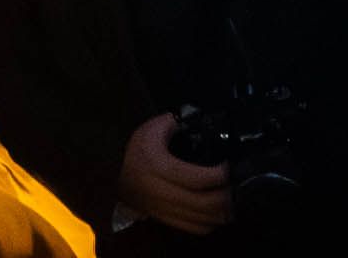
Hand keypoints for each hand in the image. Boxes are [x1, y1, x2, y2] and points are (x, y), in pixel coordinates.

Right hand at [116, 113, 232, 237]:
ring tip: (232, 199)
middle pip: (203, 203)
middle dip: (225, 196)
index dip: (218, 175)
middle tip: (236, 185)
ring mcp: (163, 210)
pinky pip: (193, 228)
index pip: (196, 178)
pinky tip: (217, 212)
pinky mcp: (165, 220)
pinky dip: (210, 223)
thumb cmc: (134, 149)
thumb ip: (175, 123)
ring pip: (201, 219)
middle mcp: (160, 192)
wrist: (111, 173)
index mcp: (158, 167)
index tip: (228, 167)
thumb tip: (199, 119)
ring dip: (221, 212)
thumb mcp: (151, 129)